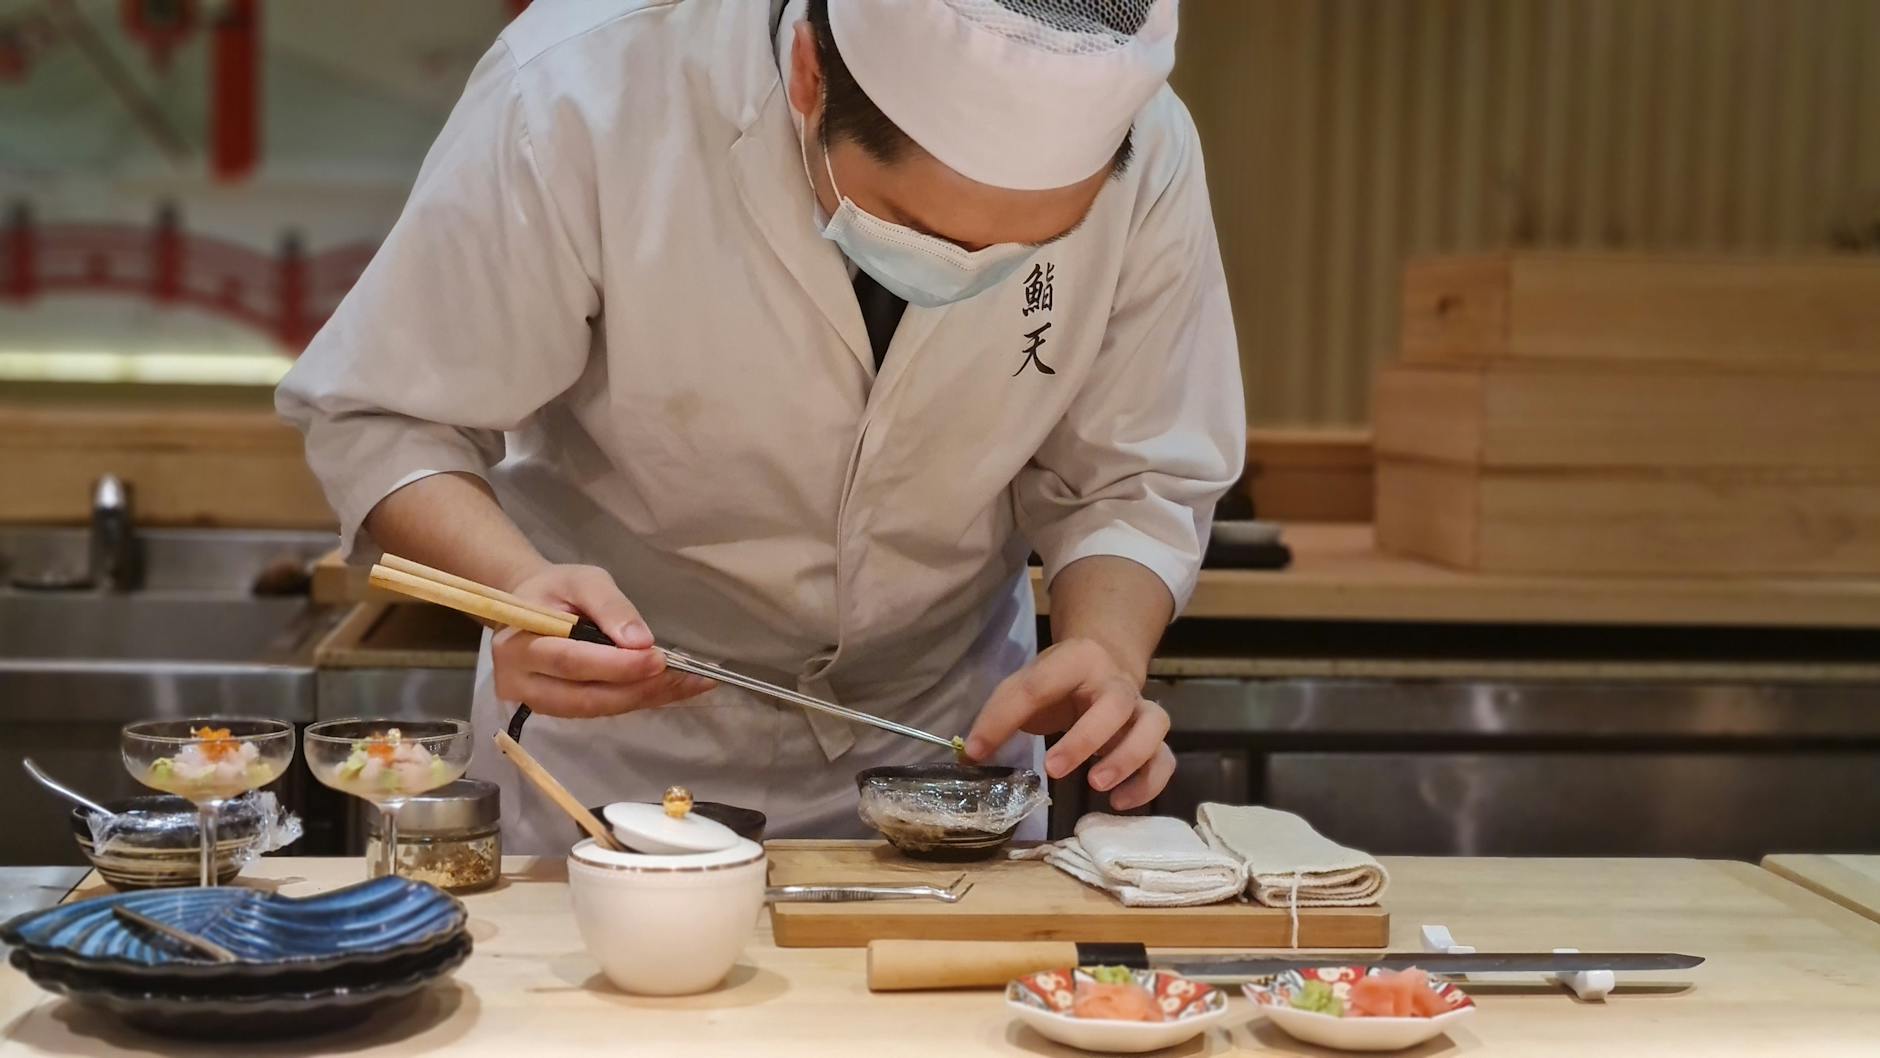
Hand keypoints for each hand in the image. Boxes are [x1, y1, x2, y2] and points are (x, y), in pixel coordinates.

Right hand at [490, 564, 714, 717]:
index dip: (616, 665)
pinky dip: (638, 699)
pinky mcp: (558, 711)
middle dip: (637, 687)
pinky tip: (671, 688)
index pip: (570, 661)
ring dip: (645, 698)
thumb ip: (609, 606)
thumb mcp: (582, 581)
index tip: (657, 657)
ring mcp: (537, 703)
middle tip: (683, 676)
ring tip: (688, 683)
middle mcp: (520, 683)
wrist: (530, 605)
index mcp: (517, 645)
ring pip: (596, 709)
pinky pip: (601, 710)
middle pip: (585, 696)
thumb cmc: (555, 589)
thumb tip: (640, 641)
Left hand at [964, 638, 1175, 810]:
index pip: (1040, 684)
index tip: (980, 752)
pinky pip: (1165, 759)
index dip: (1005, 718)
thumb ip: (998, 716)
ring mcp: (1140, 709)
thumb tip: (971, 755)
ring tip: (1097, 785)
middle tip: (1054, 769)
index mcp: (1076, 660)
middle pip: (1114, 703)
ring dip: (1128, 758)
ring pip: (1153, 726)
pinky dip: (1149, 783)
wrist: (1105, 666)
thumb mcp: (1024, 687)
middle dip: (1086, 739)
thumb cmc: (1058, 685)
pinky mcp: (1154, 738)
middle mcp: (1115, 682)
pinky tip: (1119, 803)